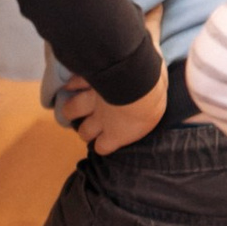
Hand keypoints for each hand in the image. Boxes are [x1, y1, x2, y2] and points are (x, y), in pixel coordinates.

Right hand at [55, 68, 169, 156]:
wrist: (138, 79)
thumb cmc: (153, 98)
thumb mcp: (155, 112)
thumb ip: (145, 116)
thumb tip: (148, 109)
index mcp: (118, 133)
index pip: (102, 147)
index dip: (103, 144)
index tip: (107, 140)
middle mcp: (101, 119)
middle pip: (85, 131)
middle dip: (86, 131)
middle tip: (90, 127)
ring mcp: (92, 100)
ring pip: (72, 110)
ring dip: (71, 110)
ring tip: (72, 110)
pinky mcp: (89, 80)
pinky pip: (74, 83)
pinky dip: (72, 84)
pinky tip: (72, 84)